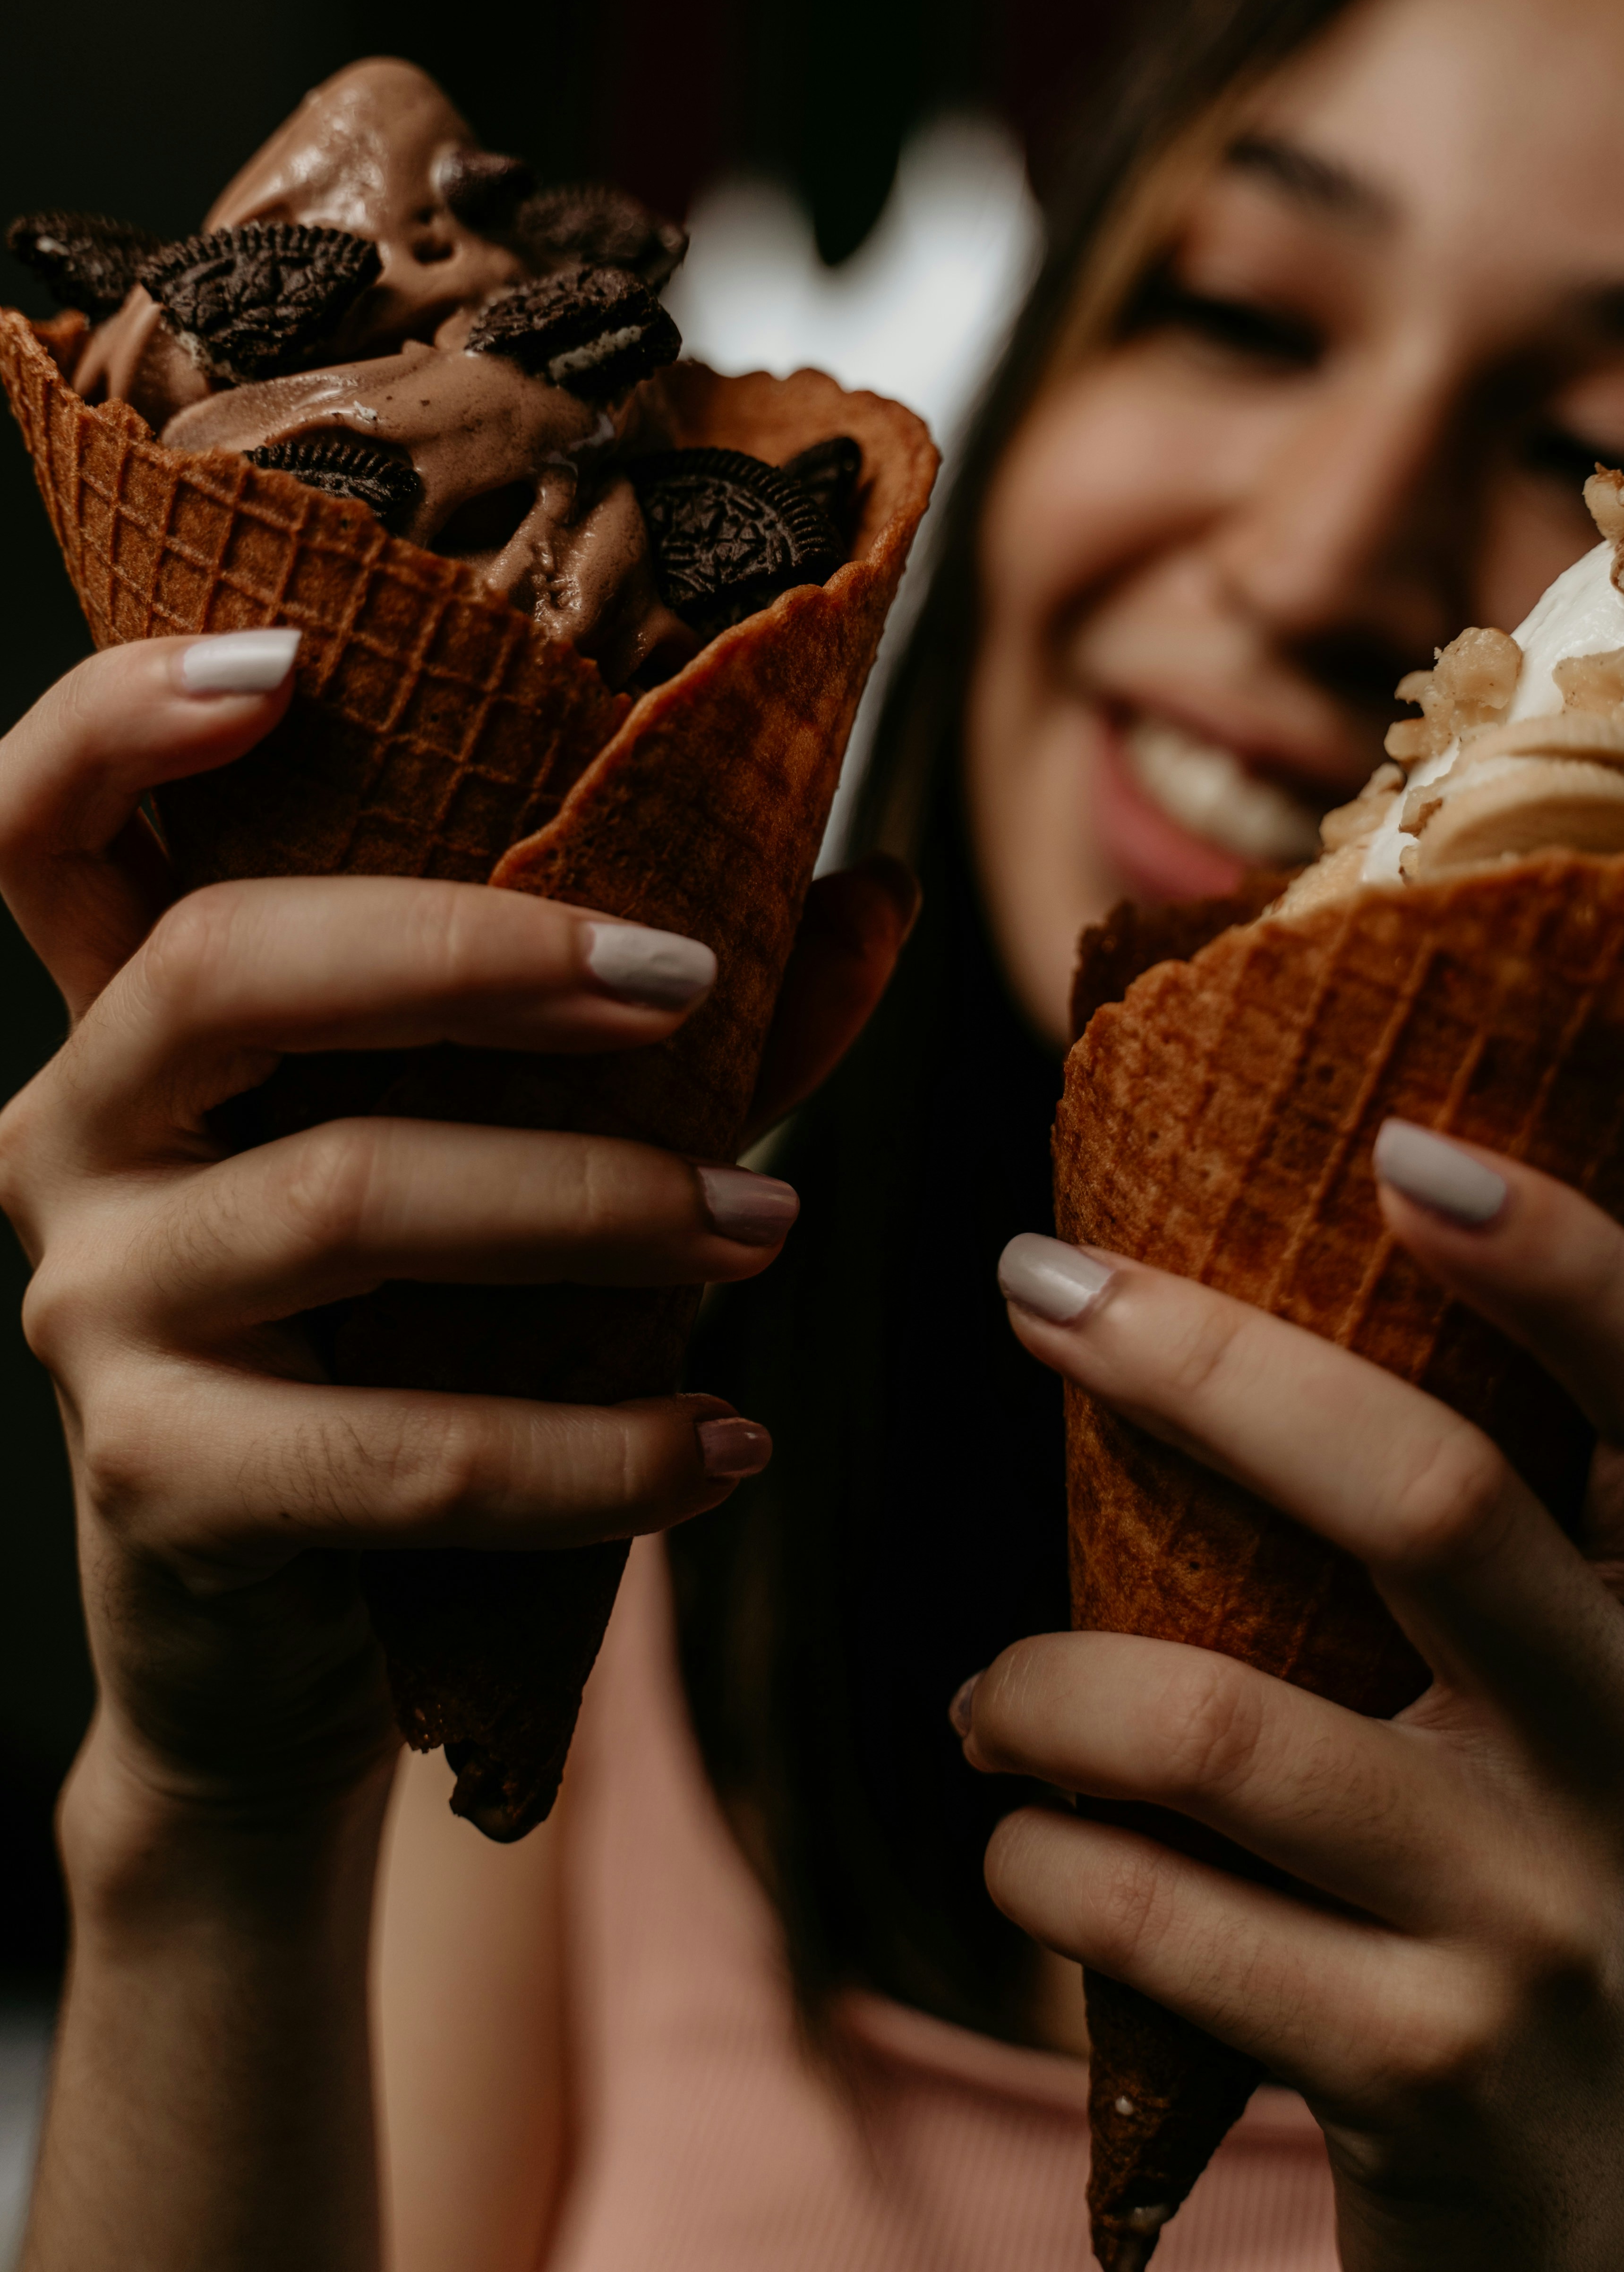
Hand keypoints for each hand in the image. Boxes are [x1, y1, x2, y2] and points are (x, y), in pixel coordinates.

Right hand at [0, 633, 910, 1832]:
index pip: (41, 819)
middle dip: (476, 952)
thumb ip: (666, 1027)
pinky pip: (396, 1448)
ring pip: (342, 1196)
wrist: (300, 1626)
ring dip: (593, 1201)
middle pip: (225, 965)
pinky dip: (589, 1449)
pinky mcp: (157, 1479)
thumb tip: (875, 895)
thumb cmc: (416, 1337)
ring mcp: (94, 1306)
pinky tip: (720, 1444)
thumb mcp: (518, 1148)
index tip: (291, 662)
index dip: (124, 715)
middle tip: (688, 983)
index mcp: (134, 1019)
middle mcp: (70, 1132)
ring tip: (765, 1225)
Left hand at [967, 1131, 1623, 2271]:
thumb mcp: (1562, 1721)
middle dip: (1199, 1367)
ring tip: (985, 1702)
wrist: (1621, 2247)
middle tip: (1037, 1287)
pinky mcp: (1426, 2075)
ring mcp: (1547, 1926)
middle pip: (1430, 1494)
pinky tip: (1025, 1851)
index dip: (1569, 1257)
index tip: (1401, 1141)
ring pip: (1228, 1725)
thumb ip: (1462, 1561)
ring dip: (1045, 1685)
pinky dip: (1042, 1862)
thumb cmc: (1532, 1898)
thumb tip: (1184, 1316)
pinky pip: (1157, 1915)